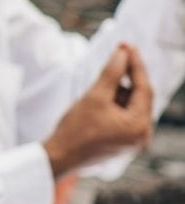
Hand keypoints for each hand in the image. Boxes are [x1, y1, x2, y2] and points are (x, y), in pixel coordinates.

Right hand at [43, 44, 153, 177]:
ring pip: (131, 104)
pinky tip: (102, 94)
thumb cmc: (75, 129)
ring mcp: (133, 140)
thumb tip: (123, 53)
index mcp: (139, 127)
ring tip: (103, 79)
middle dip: (129, 75)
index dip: (136, 64)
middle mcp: (142, 135)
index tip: (128, 46)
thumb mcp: (94, 96)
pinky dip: (116, 102)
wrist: (59, 157)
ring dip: (120, 89)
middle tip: (120, 53)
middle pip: (140, 96)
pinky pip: (125, 114)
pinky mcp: (123, 141)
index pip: (144, 88)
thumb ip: (112, 72)